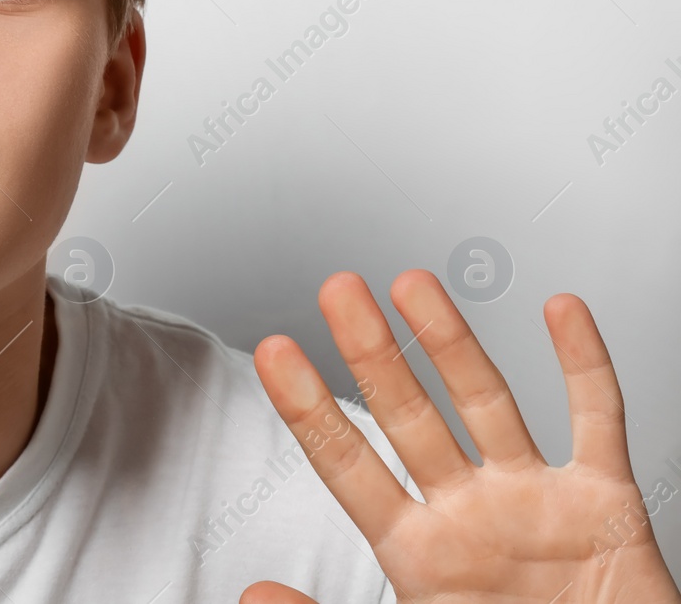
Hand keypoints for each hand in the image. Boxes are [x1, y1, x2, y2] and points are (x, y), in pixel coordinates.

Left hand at [242, 270, 678, 603]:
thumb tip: (254, 592)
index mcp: (416, 553)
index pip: (346, 464)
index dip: (308, 408)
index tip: (273, 352)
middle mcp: (469, 514)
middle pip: (408, 416)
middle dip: (372, 351)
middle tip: (337, 290)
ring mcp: (533, 502)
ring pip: (487, 402)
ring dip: (451, 342)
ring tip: (412, 284)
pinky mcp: (603, 504)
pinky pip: (596, 420)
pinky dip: (583, 363)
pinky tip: (558, 311)